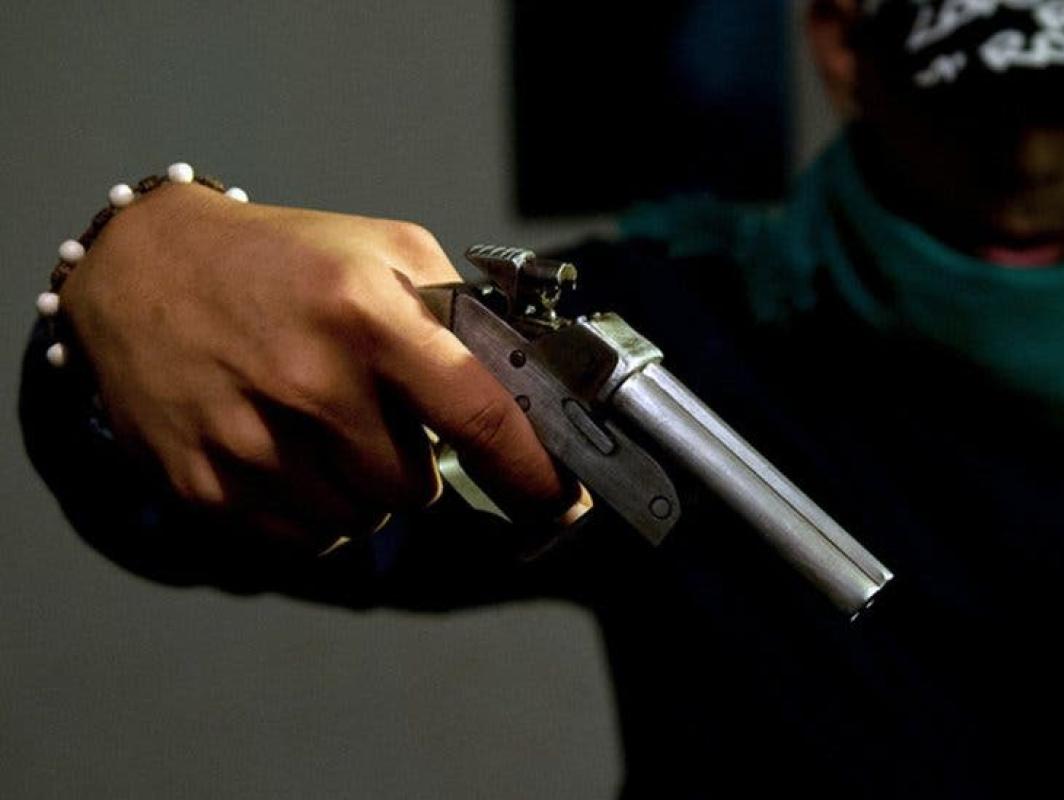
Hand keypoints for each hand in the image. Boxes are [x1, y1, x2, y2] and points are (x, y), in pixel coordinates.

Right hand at [60, 182, 573, 556]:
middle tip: (381, 416)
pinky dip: (314, 510)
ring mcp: (249, 437)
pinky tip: (288, 452)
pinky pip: (303, 539)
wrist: (145, 267)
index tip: (560, 503)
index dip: (532, 475)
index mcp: (367, 313)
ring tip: (326, 426)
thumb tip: (532, 388)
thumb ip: (463, 314)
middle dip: (413, 463)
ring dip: (363, 490)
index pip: (479, 416)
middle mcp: (309, 379)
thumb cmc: (283, 260)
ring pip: (360, 521)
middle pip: (414, 488)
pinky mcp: (203, 482)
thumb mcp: (385, 250)